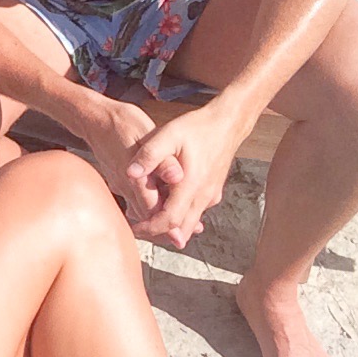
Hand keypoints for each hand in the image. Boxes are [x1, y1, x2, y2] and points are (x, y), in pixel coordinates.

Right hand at [76, 97, 183, 222]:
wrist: (95, 119)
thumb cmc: (122, 123)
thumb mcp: (146, 135)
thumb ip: (162, 159)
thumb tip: (178, 176)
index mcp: (135, 177)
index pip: (153, 210)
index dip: (168, 224)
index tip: (183, 233)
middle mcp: (126, 186)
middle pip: (146, 216)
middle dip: (165, 227)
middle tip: (184, 235)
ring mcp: (119, 185)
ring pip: (139, 210)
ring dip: (156, 218)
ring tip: (177, 224)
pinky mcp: (117, 181)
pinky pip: (134, 200)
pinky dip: (147, 206)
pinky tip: (158, 203)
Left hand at [127, 106, 242, 248]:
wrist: (228, 123)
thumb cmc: (197, 128)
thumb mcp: (168, 135)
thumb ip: (149, 155)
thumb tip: (129, 174)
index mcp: (191, 184)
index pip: (170, 221)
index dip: (150, 229)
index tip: (134, 228)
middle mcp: (204, 195)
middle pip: (180, 229)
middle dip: (158, 233)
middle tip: (136, 228)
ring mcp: (210, 195)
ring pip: (189, 222)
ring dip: (169, 225)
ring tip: (145, 217)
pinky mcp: (212, 191)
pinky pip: (195, 212)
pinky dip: (180, 215)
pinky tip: (164, 204)